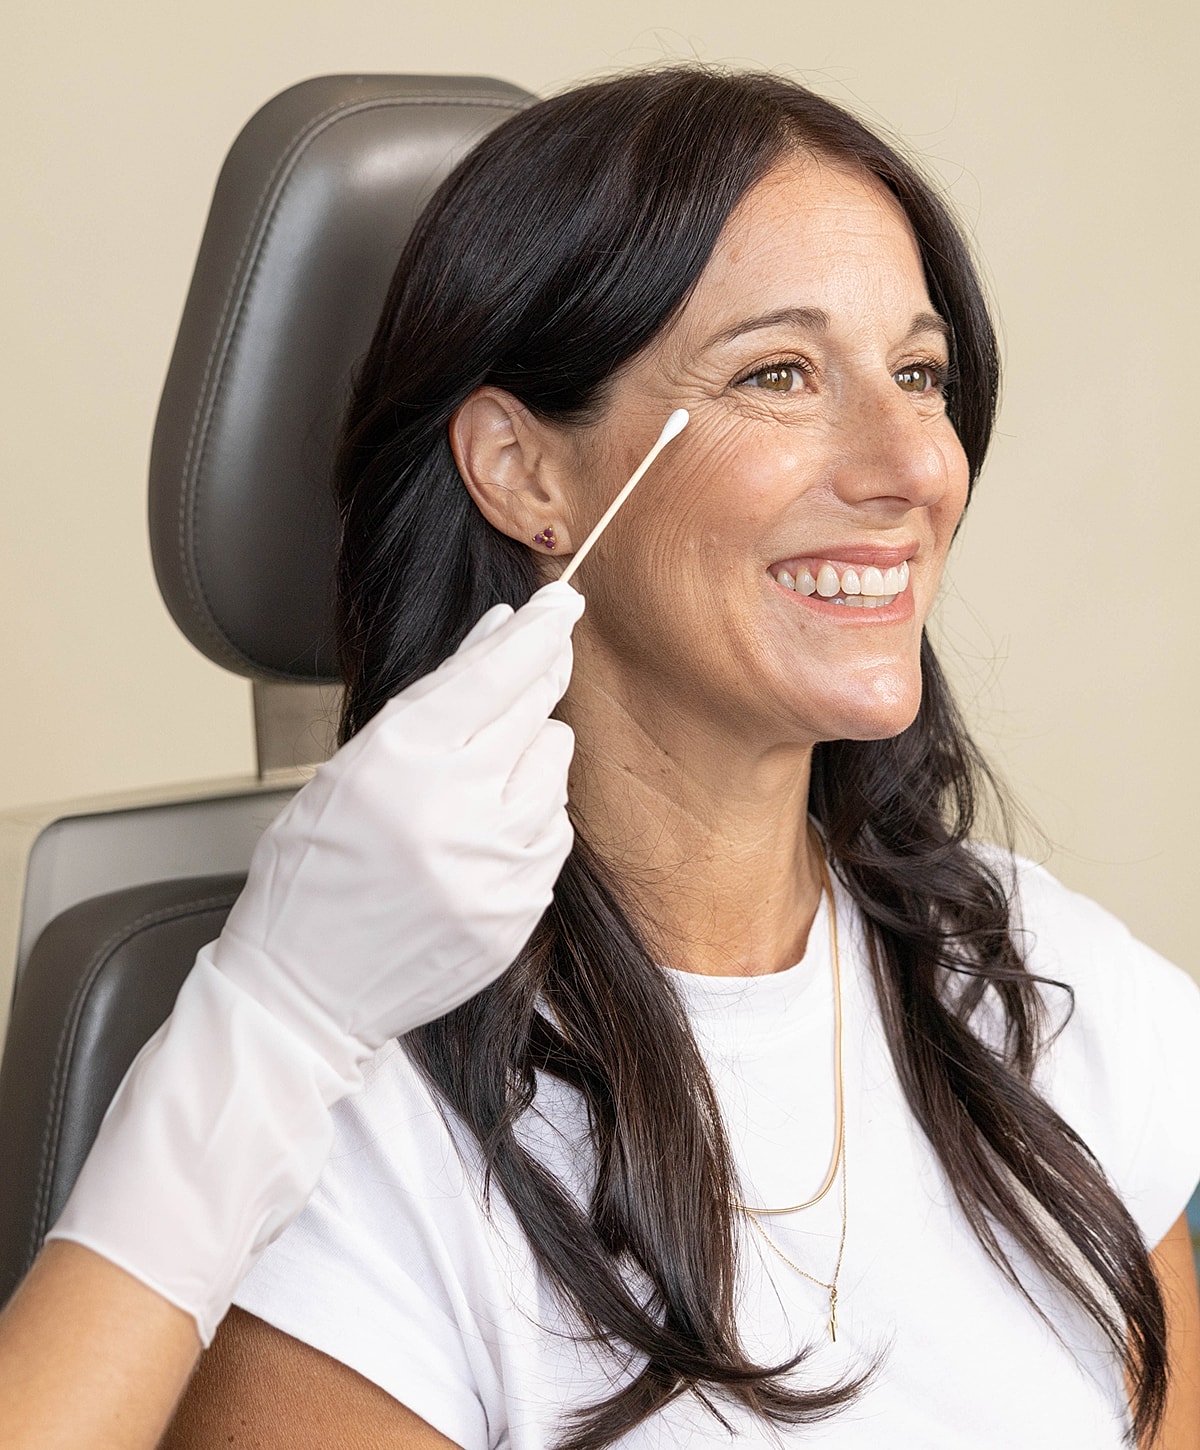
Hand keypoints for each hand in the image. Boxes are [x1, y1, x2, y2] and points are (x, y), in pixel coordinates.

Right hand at [47, 580, 584, 1342]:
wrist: (303, 992)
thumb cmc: (309, 877)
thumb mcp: (349, 770)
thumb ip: (431, 703)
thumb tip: (497, 636)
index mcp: (397, 762)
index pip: (492, 673)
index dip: (535, 633)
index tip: (561, 605)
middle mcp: (453, 808)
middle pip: (534, 710)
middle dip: (544, 673)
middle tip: (551, 646)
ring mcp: (493, 864)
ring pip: (554, 767)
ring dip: (532, 752)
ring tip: (484, 772)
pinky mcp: (518, 909)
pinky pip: (554, 832)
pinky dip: (533, 814)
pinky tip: (492, 824)